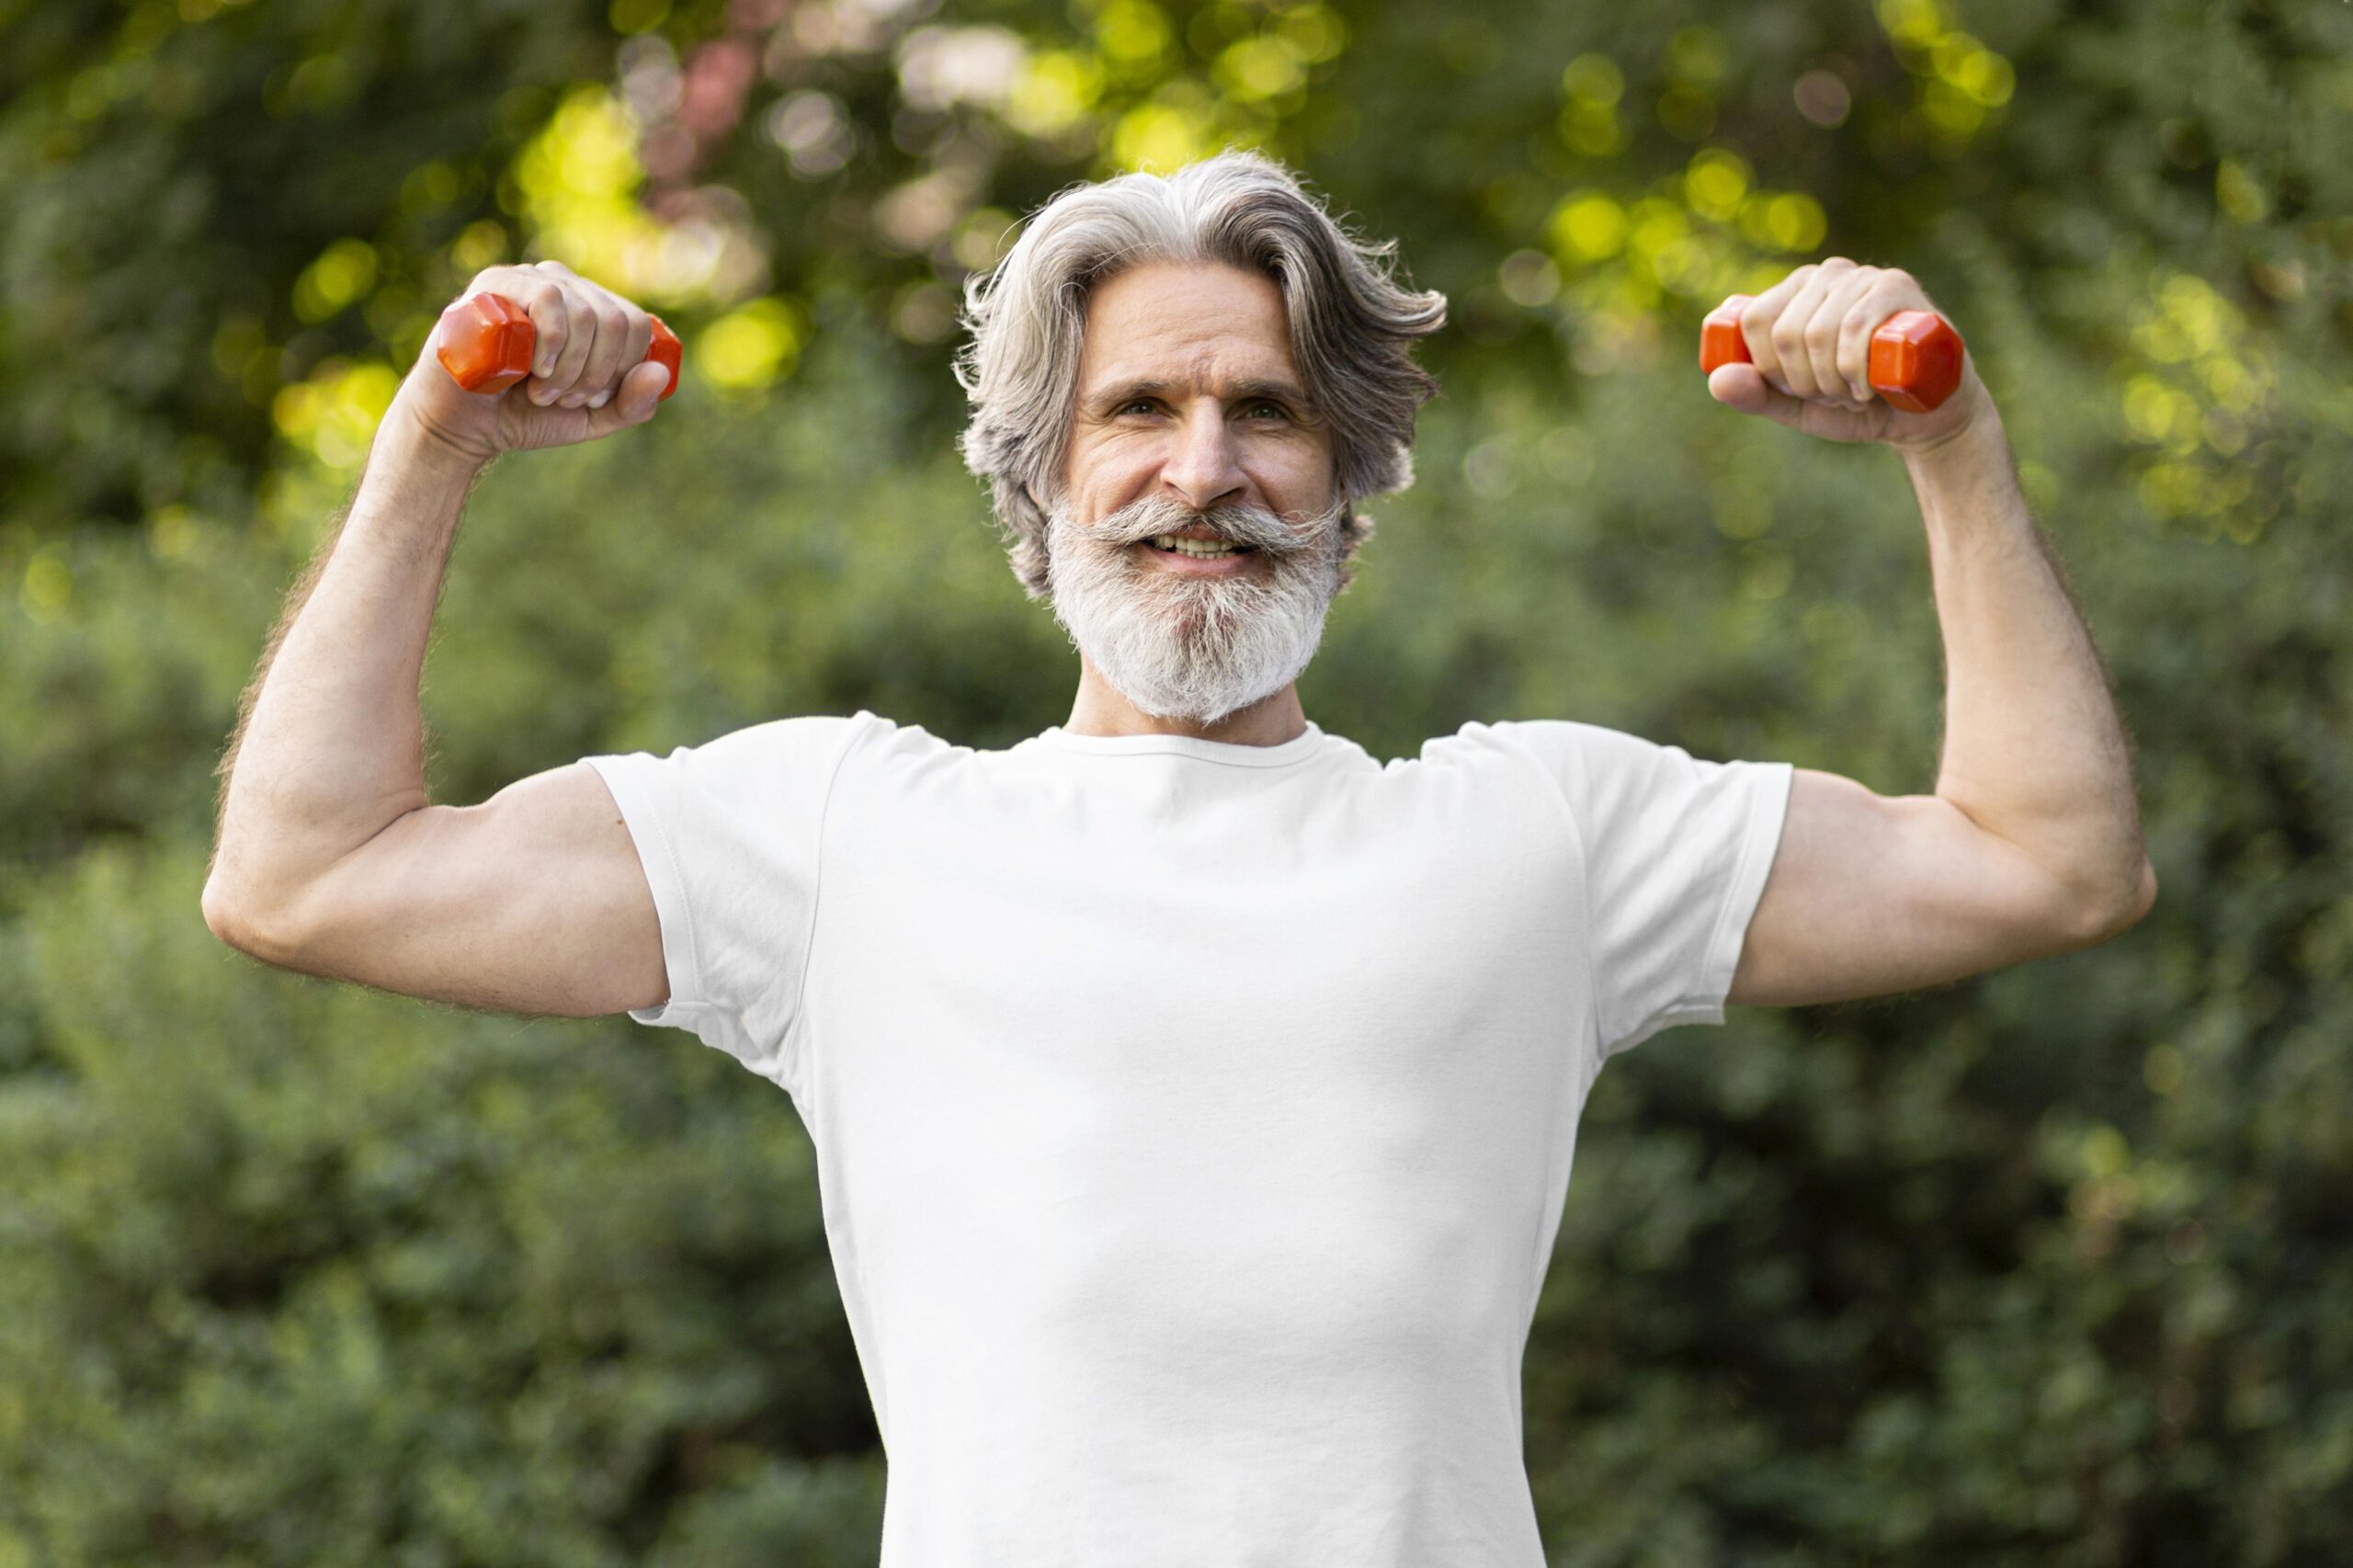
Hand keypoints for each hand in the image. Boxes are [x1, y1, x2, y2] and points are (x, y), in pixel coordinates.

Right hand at [390, 260, 673, 465]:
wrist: (460, 425)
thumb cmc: (523, 415)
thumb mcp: (589, 418)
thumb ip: (631, 405)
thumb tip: (660, 373)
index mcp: (589, 307)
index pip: (635, 324)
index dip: (623, 370)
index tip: (591, 400)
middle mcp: (563, 285)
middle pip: (616, 321)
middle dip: (597, 375)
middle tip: (563, 399)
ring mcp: (528, 279)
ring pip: (586, 313)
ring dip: (571, 368)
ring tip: (542, 391)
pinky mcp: (495, 284)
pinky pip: (548, 298)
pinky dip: (552, 344)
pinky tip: (533, 370)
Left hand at [1705, 257, 1992, 453]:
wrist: (1927, 415)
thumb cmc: (1858, 404)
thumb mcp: (1798, 406)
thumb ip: (1756, 395)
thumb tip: (1716, 381)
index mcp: (1795, 292)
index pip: (1755, 321)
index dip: (1770, 369)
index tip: (1799, 390)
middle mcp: (1827, 276)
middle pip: (1786, 331)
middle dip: (1806, 382)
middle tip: (1835, 396)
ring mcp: (1864, 276)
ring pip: (1819, 332)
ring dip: (1833, 383)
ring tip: (1856, 395)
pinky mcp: (1898, 287)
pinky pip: (1855, 327)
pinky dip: (1853, 370)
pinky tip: (1867, 390)